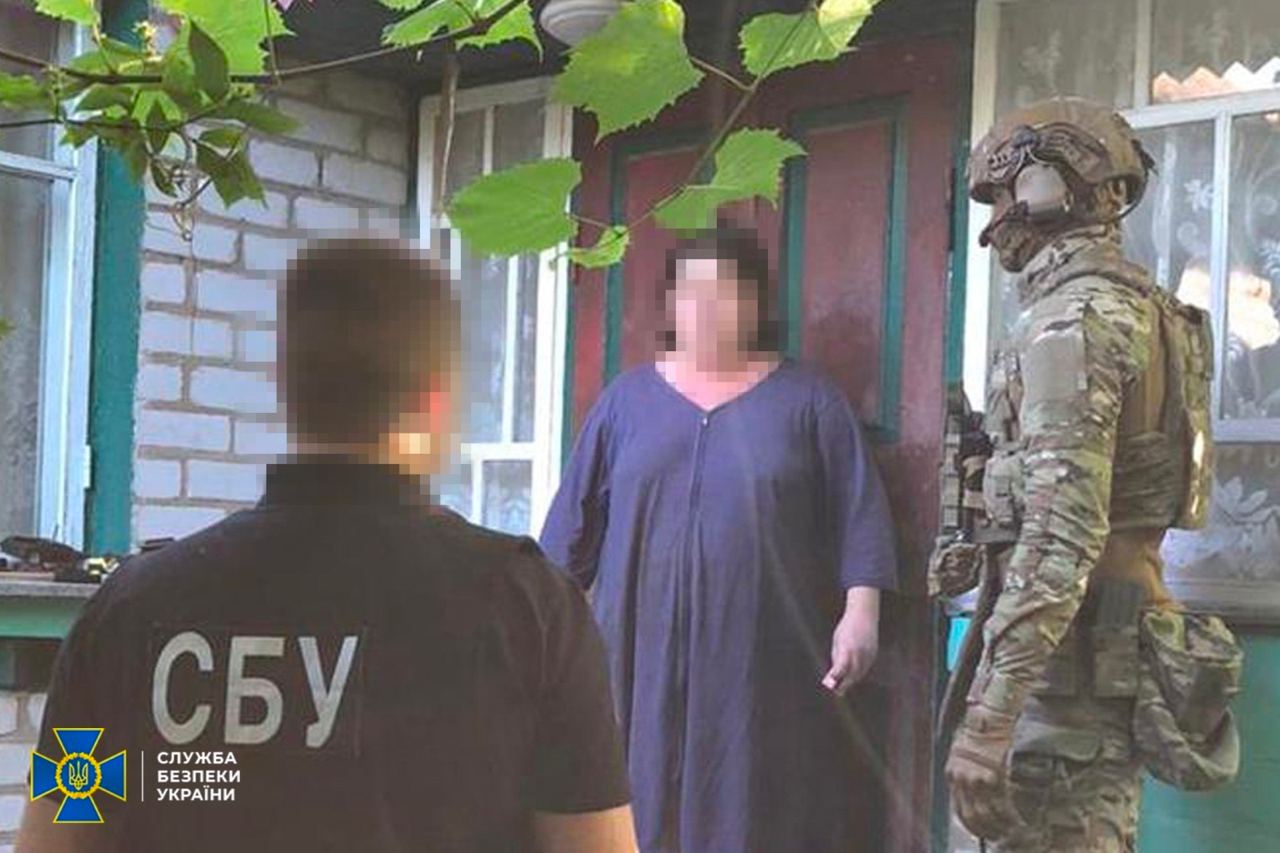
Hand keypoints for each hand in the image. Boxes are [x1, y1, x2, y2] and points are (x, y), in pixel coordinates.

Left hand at [822, 587, 878, 694]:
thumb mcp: (837, 640)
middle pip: (852, 674)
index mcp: (847, 647)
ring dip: (851, 680)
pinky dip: (859, 673)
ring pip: (860, 672)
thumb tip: (835, 674)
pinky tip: (853, 675)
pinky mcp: (874, 654)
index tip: (830, 685)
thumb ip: (837, 657)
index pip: (841, 667)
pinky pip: (865, 667)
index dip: (836, 677)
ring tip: (843, 686)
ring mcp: (869, 653)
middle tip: (837, 692)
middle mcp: (859, 652)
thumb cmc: (847, 627)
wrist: (864, 615)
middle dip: (844, 684)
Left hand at [945, 704, 1019, 839]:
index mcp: (952, 773)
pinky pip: (1002, 804)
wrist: (990, 717)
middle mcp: (962, 778)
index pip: (958, 809)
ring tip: (1010, 830)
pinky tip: (1017, 821)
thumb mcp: (960, 753)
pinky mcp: (996, 776)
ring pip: (988, 814)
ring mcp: (979, 778)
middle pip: (972, 816)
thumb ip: (964, 774)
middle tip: (997, 836)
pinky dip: (1010, 816)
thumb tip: (973, 795)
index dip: (971, 825)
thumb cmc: (979, 731)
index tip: (982, 832)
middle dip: (986, 830)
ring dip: (1000, 826)